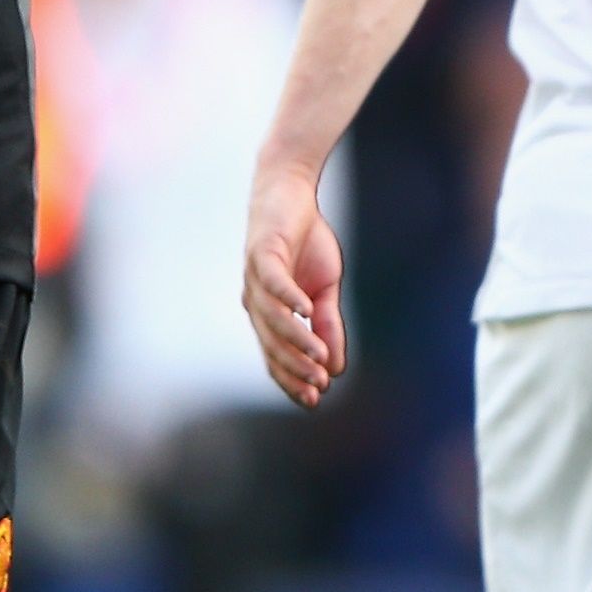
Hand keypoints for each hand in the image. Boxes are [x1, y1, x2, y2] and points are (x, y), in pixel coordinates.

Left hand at [243, 162, 345, 407]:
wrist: (290, 192)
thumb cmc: (306, 241)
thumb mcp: (325, 288)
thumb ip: (326, 322)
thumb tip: (335, 364)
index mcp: (268, 314)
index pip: (276, 356)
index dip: (292, 379)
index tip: (315, 399)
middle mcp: (256, 301)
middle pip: (271, 344)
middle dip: (295, 369)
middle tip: (318, 387)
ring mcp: (255, 278)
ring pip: (272, 318)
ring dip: (296, 341)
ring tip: (319, 358)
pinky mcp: (261, 253)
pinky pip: (273, 282)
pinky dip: (288, 298)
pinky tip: (305, 310)